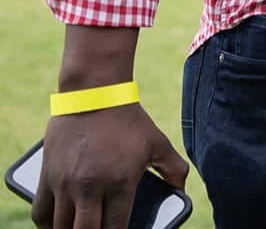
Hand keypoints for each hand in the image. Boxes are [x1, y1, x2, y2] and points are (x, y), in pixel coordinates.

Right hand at [32, 103, 187, 228]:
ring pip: (61, 227)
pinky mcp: (47, 176)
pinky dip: (48, 224)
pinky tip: (59, 224)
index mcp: (120, 182)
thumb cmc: (129, 121)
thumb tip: (181, 192)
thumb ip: (174, 170)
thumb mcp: (158, 143)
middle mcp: (90, 187)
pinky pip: (41, 213)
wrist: (94, 94)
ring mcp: (65, 183)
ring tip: (82, 228)